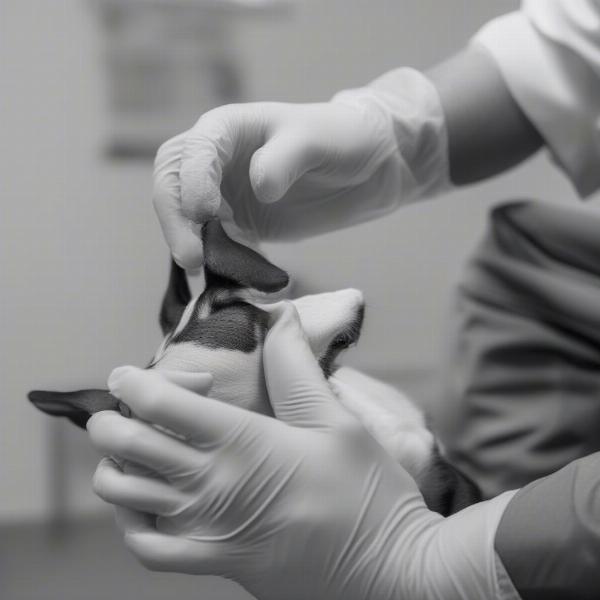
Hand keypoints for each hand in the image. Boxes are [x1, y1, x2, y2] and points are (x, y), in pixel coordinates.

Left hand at [88, 303, 512, 599]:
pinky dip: (130, 520)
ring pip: (123, 495)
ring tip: (137, 447)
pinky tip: (146, 501)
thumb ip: (297, 368)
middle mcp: (212, 486)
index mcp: (242, 443)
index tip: (130, 373)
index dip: (135, 382)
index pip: (161, 404)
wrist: (386, 574)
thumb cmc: (367, 495)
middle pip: (128, 444)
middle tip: (134, 403)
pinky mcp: (214, 565)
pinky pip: (146, 547)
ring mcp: (207, 531)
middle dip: (115, 416)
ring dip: (117, 462)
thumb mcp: (338, 421)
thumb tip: (280, 318)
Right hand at [153, 69, 450, 267]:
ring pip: (187, 221)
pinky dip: (218, 262)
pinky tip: (229, 278)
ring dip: (191, 246)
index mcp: (228, 129)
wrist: (368, 168)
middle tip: (192, 258)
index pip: (192, 152)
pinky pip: (216, 244)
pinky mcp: (239, 225)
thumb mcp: (317, 140)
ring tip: (207, 275)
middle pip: (171, 185)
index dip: (191, 181)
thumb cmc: (343, 139)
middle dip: (174, 220)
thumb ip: (287, 157)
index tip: (205, 212)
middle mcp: (217, 161)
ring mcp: (225, 195)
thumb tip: (259, 187)